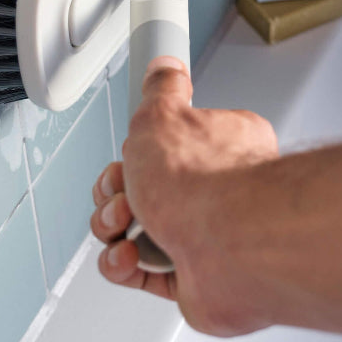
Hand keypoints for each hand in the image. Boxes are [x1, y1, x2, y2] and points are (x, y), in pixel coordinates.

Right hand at [90, 56, 278, 335]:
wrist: (226, 245)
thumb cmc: (204, 182)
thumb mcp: (164, 114)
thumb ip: (162, 89)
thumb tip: (165, 67)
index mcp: (219, 145)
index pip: (166, 143)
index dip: (136, 148)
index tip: (129, 150)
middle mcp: (215, 190)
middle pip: (144, 187)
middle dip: (117, 191)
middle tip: (123, 191)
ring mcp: (203, 234)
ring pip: (137, 230)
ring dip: (115, 228)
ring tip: (125, 224)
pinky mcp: (191, 274)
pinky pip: (142, 271)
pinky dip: (124, 265)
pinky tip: (130, 256)